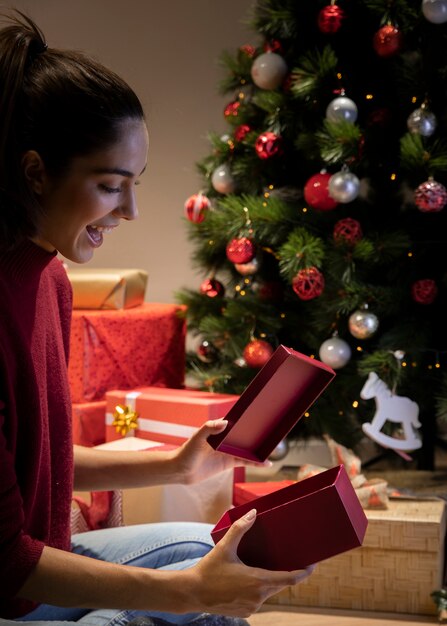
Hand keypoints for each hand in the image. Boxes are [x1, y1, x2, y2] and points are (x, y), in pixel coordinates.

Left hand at [172, 419, 269, 483]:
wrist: (181, 471)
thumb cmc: (186, 452)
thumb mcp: (197, 438)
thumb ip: (209, 428)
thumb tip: (225, 422)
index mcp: (218, 429)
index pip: (235, 422)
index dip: (246, 419)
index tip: (258, 413)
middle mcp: (225, 439)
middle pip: (243, 435)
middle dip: (255, 433)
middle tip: (271, 430)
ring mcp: (228, 451)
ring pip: (247, 448)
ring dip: (258, 448)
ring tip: (272, 448)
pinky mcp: (228, 462)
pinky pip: (245, 461)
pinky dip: (255, 462)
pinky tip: (266, 463)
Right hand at [182, 508, 314, 616]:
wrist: (192, 593)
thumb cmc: (209, 569)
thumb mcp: (225, 546)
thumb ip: (240, 528)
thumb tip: (253, 512)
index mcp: (257, 581)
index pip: (290, 579)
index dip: (303, 572)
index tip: (312, 565)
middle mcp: (258, 596)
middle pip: (281, 584)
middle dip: (287, 573)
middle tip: (292, 559)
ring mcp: (253, 606)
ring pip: (269, 592)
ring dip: (270, 581)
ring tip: (266, 566)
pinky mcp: (246, 612)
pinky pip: (258, 599)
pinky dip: (258, 589)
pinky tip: (250, 580)